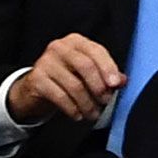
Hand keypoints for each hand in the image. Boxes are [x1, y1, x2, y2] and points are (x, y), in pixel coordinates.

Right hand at [7, 33, 123, 124]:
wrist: (35, 89)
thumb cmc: (66, 77)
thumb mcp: (86, 73)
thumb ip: (105, 74)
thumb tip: (122, 81)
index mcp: (76, 42)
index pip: (96, 51)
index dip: (108, 68)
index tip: (116, 84)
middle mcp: (60, 48)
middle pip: (85, 66)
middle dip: (99, 87)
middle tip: (105, 101)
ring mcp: (45, 62)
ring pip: (74, 85)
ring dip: (87, 103)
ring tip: (93, 113)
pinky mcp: (36, 79)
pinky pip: (60, 96)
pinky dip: (72, 108)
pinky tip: (78, 115)